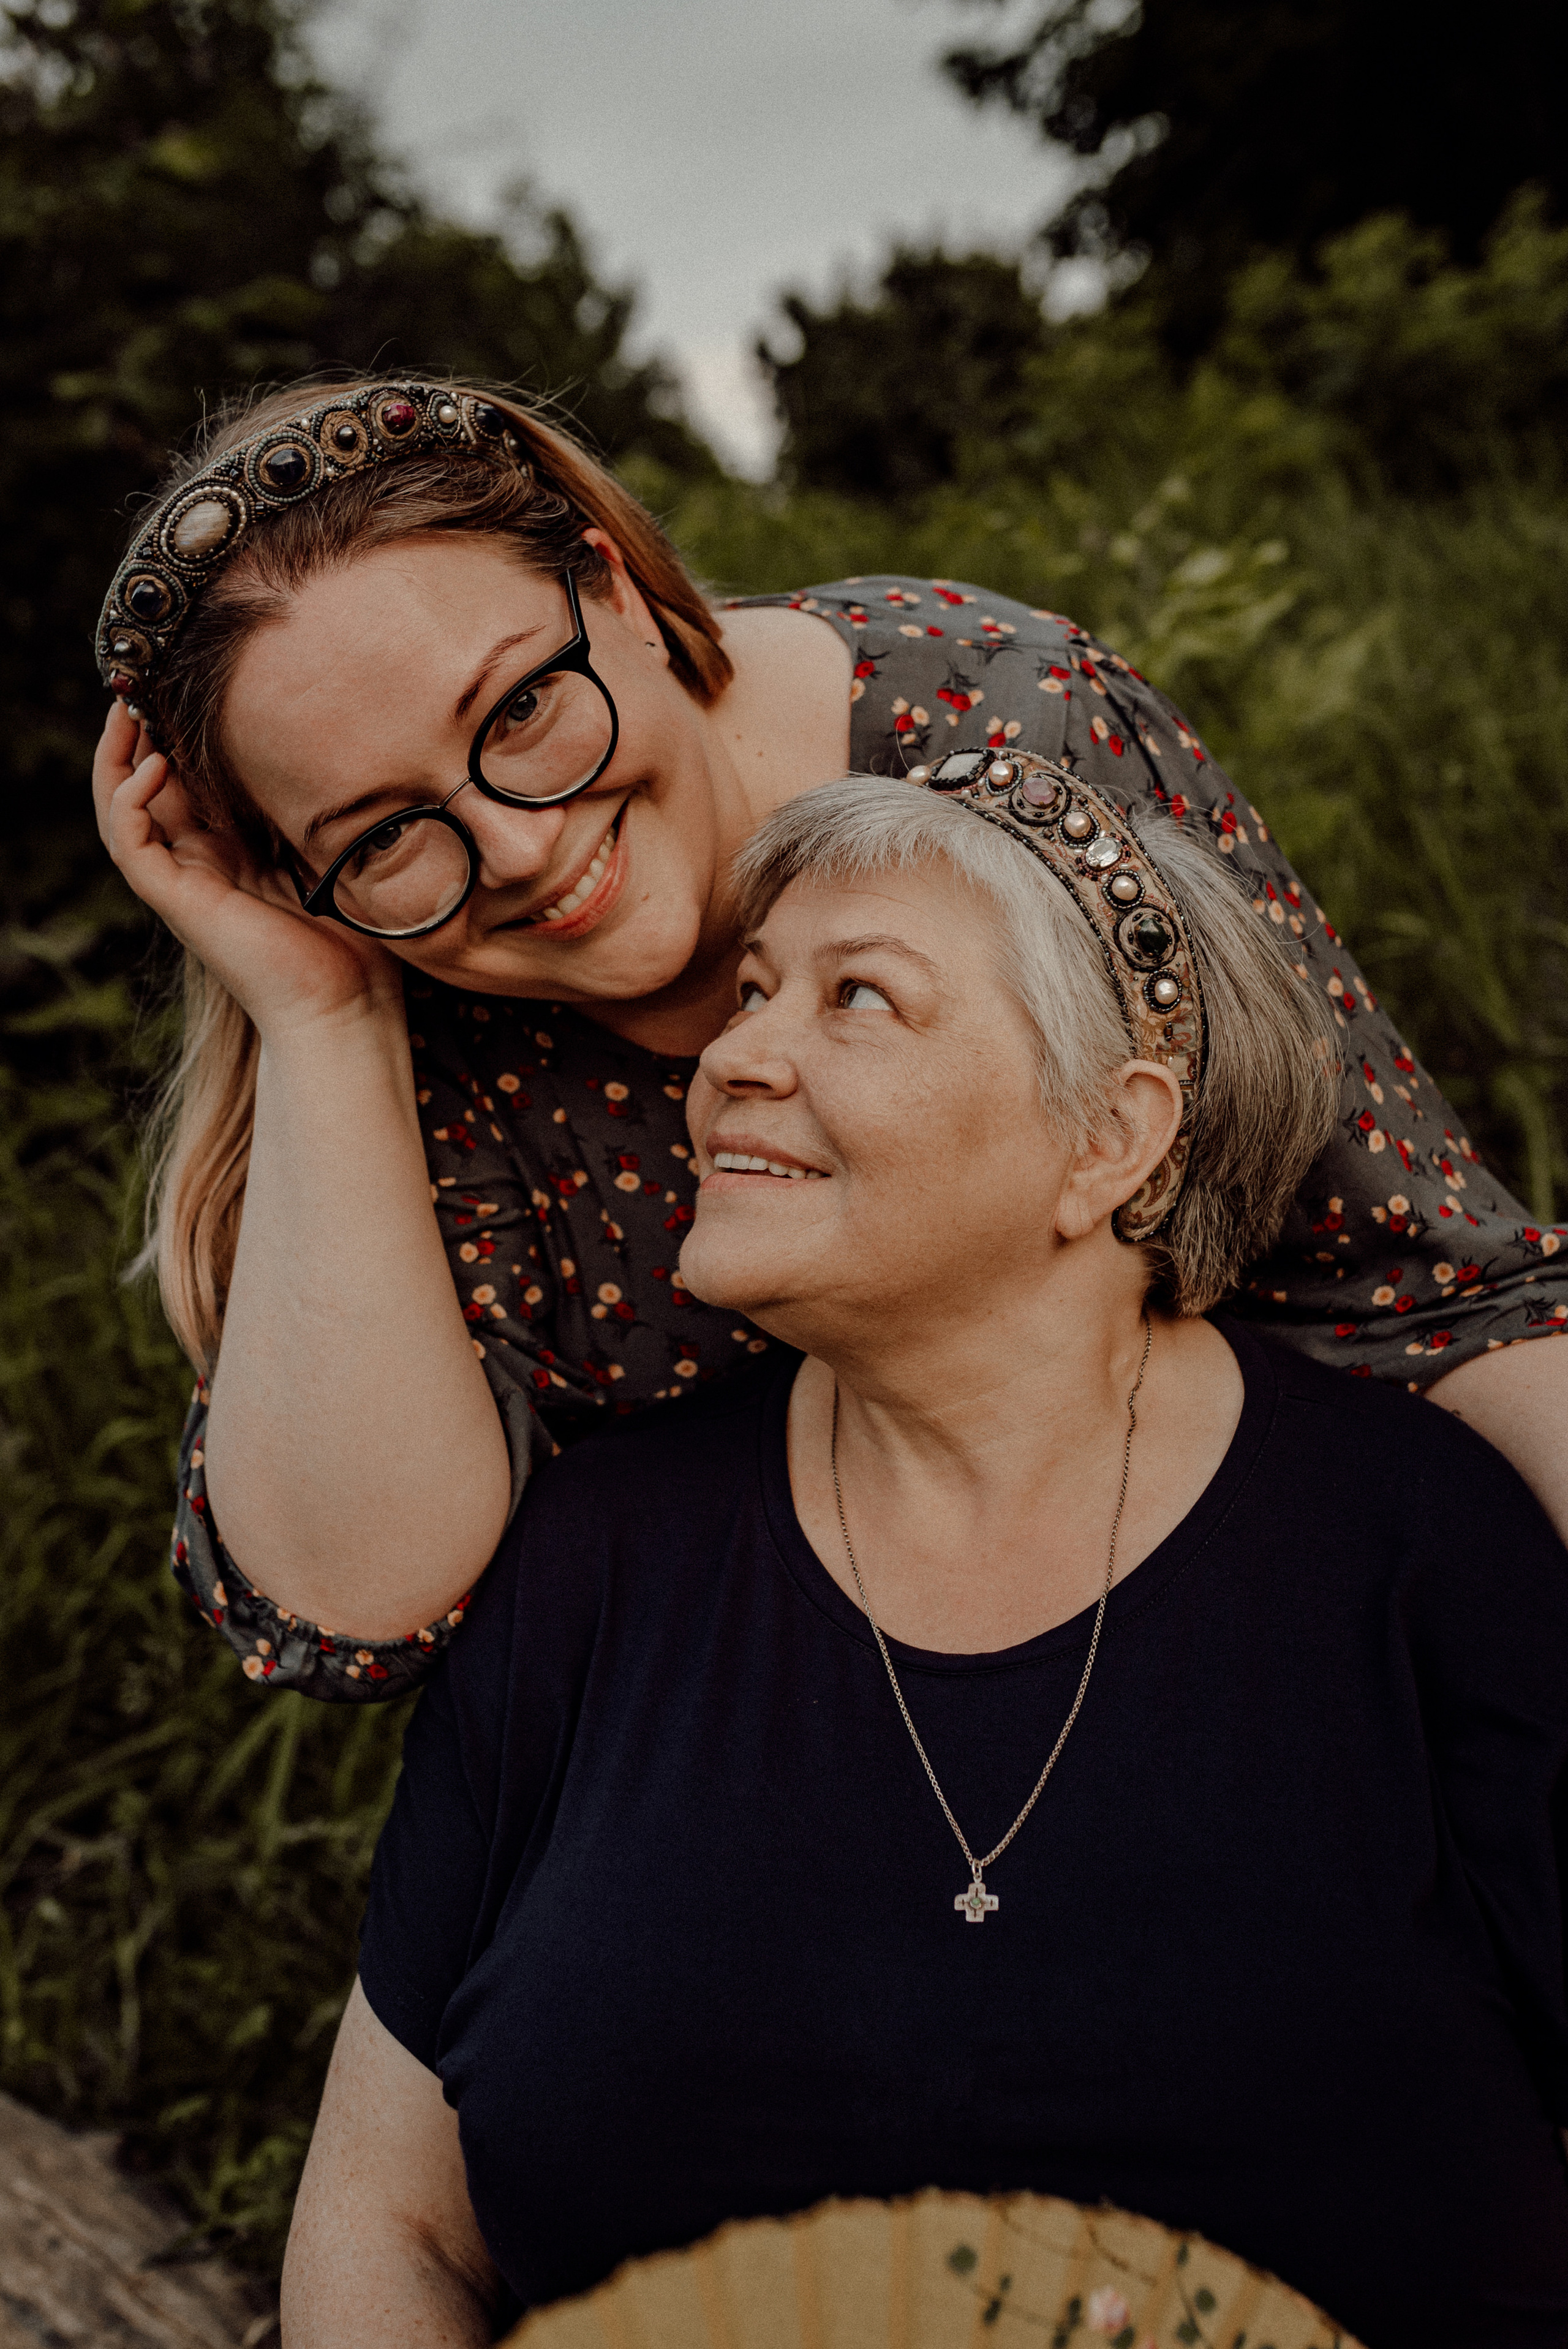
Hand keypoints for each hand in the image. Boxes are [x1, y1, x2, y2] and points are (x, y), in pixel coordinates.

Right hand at [93, 698, 403, 1037]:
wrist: (346, 1005)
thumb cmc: (353, 941)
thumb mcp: (332, 853)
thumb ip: (311, 811)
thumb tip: (325, 751)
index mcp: (230, 853)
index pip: (182, 784)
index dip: (174, 735)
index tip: (185, 688)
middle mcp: (198, 865)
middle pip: (143, 787)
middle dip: (135, 733)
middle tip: (139, 683)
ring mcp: (183, 883)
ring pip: (121, 809)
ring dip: (117, 756)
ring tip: (128, 707)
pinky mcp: (176, 901)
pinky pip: (130, 843)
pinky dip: (130, 800)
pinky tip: (155, 766)